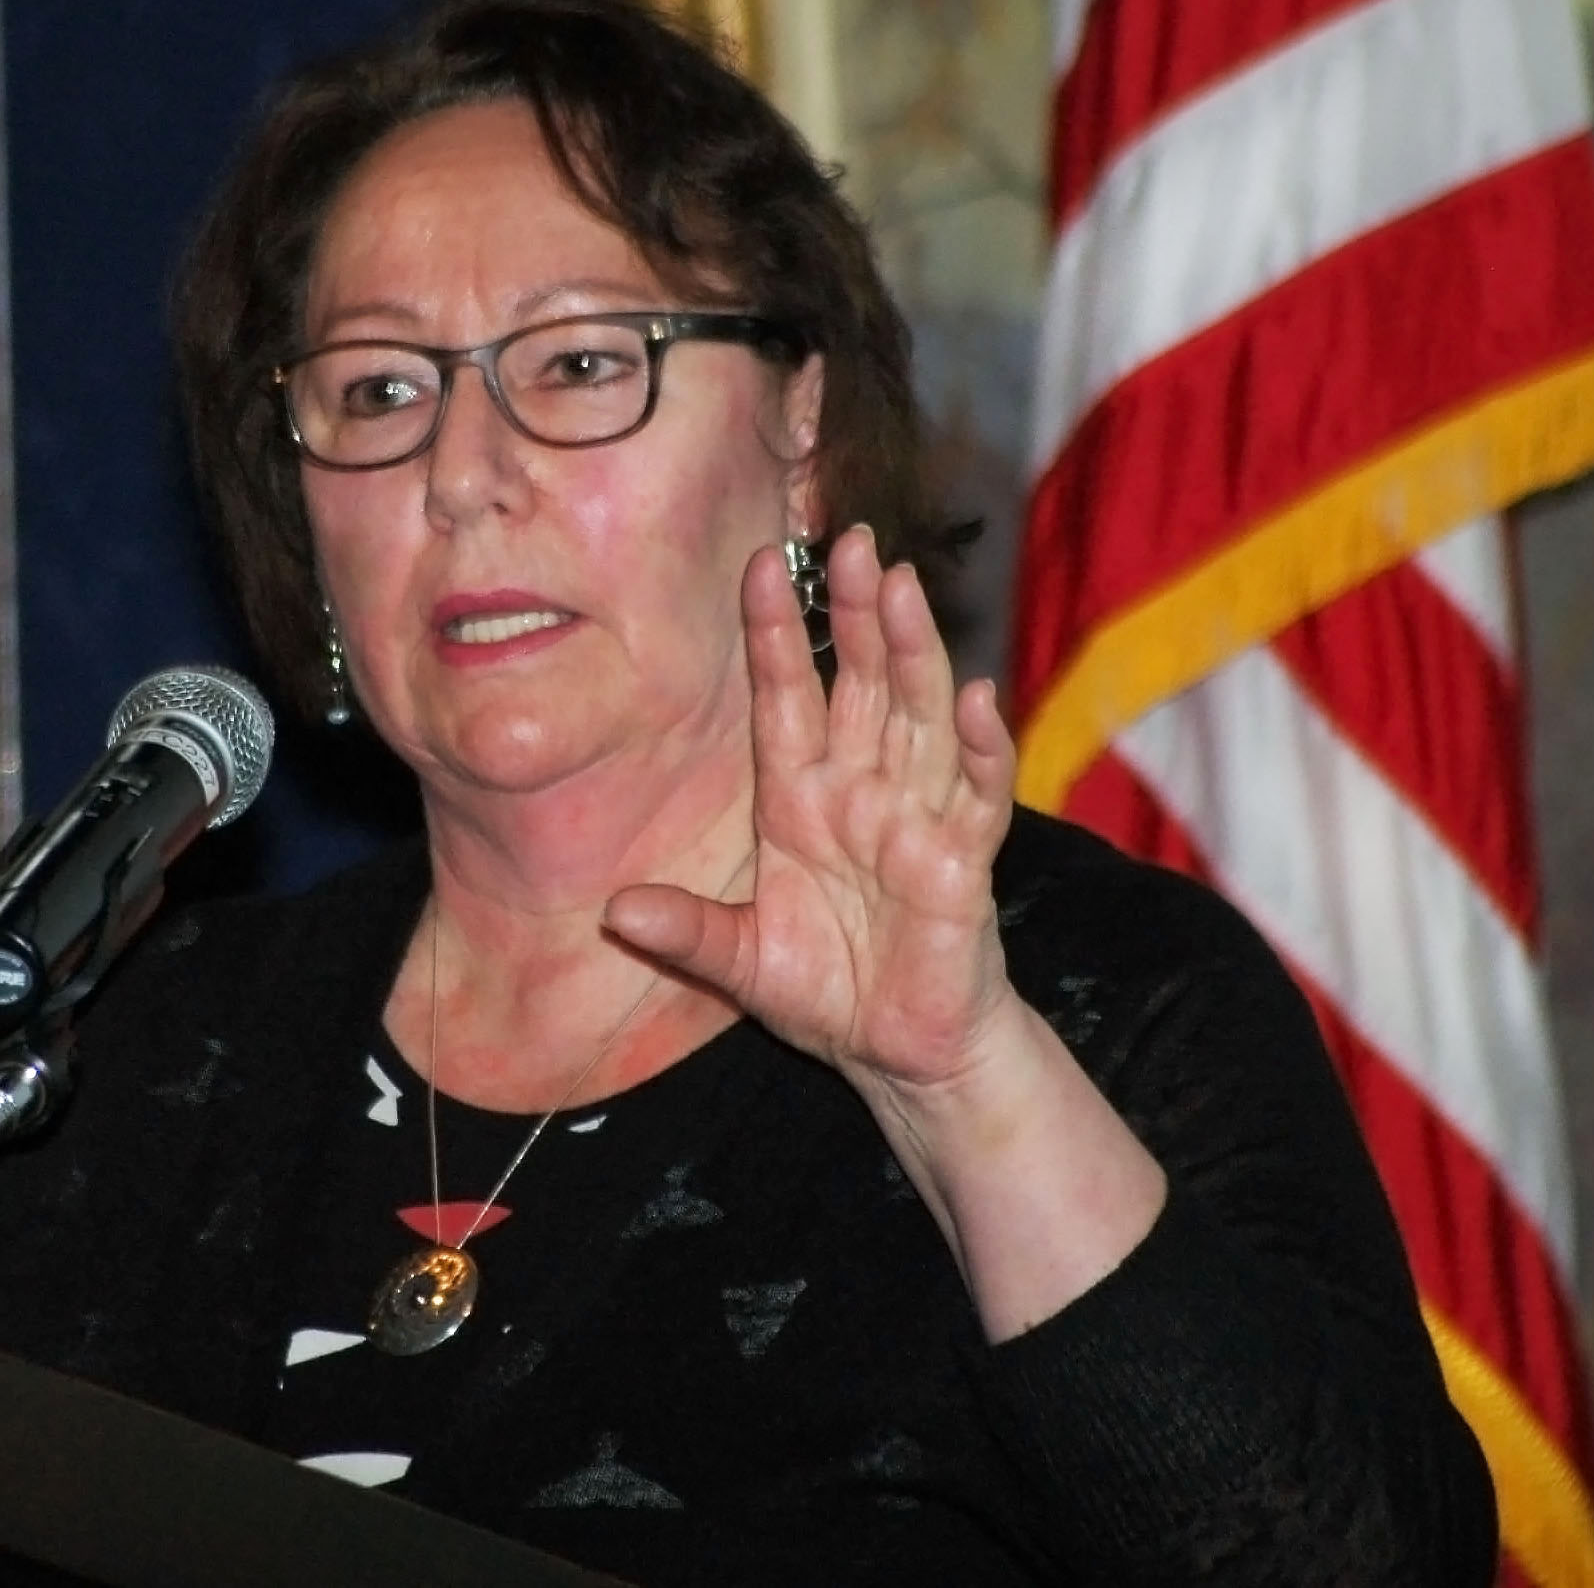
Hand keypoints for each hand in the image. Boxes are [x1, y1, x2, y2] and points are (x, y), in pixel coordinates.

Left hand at [604, 527, 1020, 1101]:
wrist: (896, 1052)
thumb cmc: (823, 991)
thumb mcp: (739, 964)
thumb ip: (687, 932)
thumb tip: (616, 912)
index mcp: (798, 799)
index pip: (786, 697)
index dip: (777, 634)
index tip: (759, 564)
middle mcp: (860, 790)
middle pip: (861, 684)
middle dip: (854, 614)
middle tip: (850, 542)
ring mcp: (916, 816)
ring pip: (918, 714)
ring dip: (912, 651)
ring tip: (900, 586)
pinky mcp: (964, 857)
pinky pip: (976, 791)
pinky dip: (976, 747)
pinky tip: (973, 699)